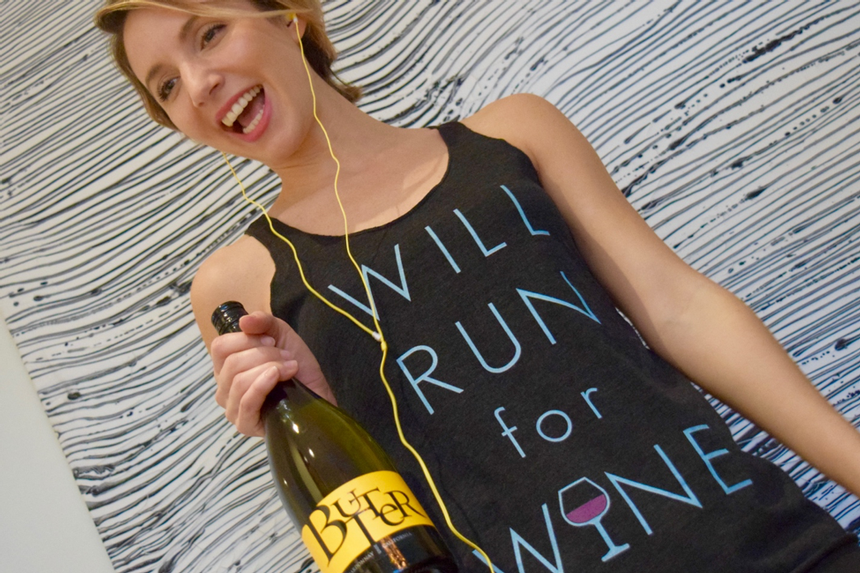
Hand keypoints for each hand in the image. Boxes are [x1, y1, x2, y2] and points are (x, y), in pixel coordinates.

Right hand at [209, 311, 333, 436]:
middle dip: (265, 354)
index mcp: (227, 366)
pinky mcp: (245, 425)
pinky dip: (261, 385)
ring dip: (270, 368)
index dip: (246, 339)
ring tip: (290, 368)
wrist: (318, 394)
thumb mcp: (281, 335)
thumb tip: (244, 321)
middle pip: (232, 363)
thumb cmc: (297, 366)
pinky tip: (276, 377)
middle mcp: (224, 388)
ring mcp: (233, 409)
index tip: (272, 340)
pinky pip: (245, 402)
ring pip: (239, 381)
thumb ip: (263, 322)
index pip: (219, 348)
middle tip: (287, 357)